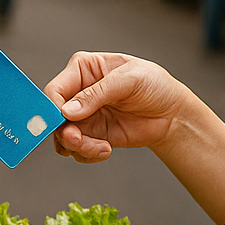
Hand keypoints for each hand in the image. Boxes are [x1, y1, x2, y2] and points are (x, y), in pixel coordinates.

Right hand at [44, 52, 190, 162]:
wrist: (172, 113)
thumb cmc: (154, 85)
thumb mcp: (129, 80)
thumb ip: (97, 94)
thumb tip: (67, 111)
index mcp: (83, 69)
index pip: (55, 89)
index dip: (52, 108)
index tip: (62, 122)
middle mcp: (78, 93)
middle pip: (53, 117)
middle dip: (65, 133)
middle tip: (79, 141)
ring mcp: (84, 116)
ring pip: (63, 137)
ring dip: (78, 147)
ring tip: (101, 148)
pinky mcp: (93, 136)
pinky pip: (78, 151)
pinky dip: (88, 155)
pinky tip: (107, 150)